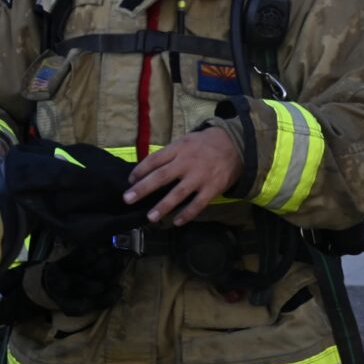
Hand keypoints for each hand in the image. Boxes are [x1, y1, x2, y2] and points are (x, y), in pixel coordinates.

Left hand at [123, 127, 242, 226]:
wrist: (235, 145)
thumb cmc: (204, 144)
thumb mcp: (185, 141)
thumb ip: (169, 154)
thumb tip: (147, 168)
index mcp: (179, 149)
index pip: (154, 160)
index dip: (140, 170)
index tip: (129, 180)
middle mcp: (187, 162)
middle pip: (161, 176)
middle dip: (143, 189)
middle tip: (128, 199)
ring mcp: (200, 176)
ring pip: (178, 193)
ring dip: (163, 206)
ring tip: (150, 217)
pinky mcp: (212, 188)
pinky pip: (198, 204)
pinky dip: (187, 214)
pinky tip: (176, 222)